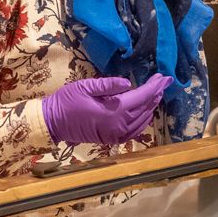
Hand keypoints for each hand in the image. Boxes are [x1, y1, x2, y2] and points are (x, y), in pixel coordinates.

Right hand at [42, 74, 171, 144]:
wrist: (52, 122)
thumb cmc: (67, 101)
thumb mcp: (86, 86)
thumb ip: (108, 85)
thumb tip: (128, 84)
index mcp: (114, 111)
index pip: (141, 97)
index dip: (154, 87)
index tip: (164, 77)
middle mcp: (119, 125)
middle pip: (145, 108)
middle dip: (156, 94)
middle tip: (164, 82)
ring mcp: (116, 134)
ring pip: (142, 120)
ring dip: (151, 106)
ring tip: (157, 93)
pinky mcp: (112, 139)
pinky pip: (134, 131)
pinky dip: (143, 121)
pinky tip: (146, 113)